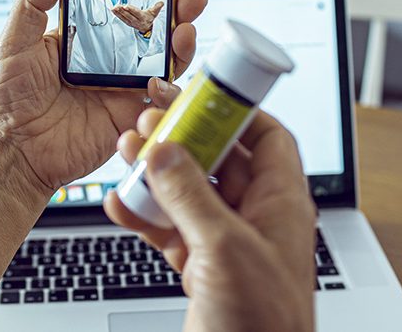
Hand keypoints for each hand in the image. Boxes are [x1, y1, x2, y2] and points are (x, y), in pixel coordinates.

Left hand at [0, 0, 205, 195]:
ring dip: (182, 45)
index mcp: (85, 39)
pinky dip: (170, 89)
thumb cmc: (7, 100)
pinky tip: (162, 79)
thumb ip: (32, 3)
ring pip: (165, 63)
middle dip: (177, 12)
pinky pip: (160, 102)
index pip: (121, 7)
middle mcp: (109, 61)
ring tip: (184, 30)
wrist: (13, 151)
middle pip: (152, 31)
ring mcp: (122, 89)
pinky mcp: (129, 117)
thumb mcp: (14, 43)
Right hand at [104, 100, 316, 331]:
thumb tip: (164, 151)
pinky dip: (143, 215)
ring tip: (126, 151)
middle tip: (147, 116)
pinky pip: (170, 229)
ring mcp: (227, 245)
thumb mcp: (225, 250)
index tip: (197, 93)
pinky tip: (120, 204)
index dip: (235, 110)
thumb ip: (191, 196)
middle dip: (181, 137)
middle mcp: (256, 220)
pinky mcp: (201, 270)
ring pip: (188, 193)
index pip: (266, 138)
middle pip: (219, 160)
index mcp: (281, 205)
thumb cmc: (264, 327)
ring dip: (155, 173)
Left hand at [111, 1, 163, 33]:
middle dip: (122, 11)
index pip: (136, 13)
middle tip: (117, 6)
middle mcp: (136, 21)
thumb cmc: (150, 19)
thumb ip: (157, 7)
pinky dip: (117, 14)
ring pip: (124, 17)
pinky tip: (113, 10)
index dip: (131, 9)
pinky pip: (121, 19)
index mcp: (143, 18)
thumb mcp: (155, 13)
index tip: (126, 6)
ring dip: (118, 12)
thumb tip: (161, 2)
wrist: (148, 28)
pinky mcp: (127, 23)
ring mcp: (131, 22)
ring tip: (114, 7)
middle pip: (129, 15)